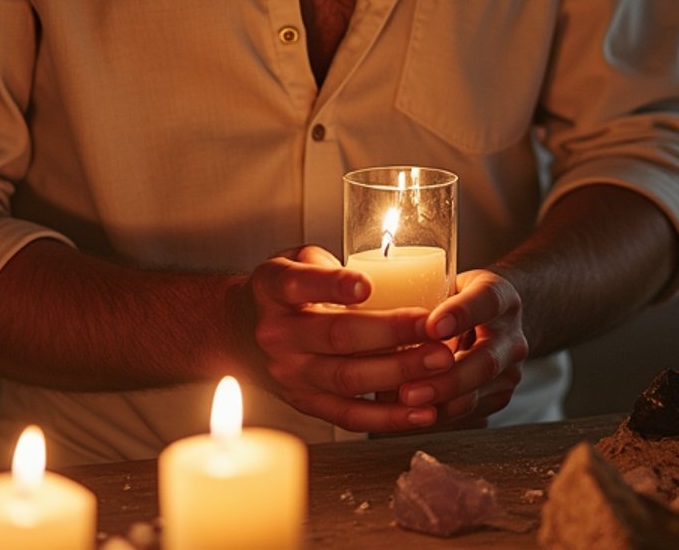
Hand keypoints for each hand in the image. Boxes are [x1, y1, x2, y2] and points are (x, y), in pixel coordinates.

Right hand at [236, 245, 456, 431]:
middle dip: (390, 331)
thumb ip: (329, 266)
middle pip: (336, 336)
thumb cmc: (282, 291)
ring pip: (348, 379)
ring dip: (398, 372)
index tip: (365, 284)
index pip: (299, 284)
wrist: (239, 333)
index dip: (332, 284)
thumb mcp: (293, 261)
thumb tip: (382, 275)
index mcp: (272, 289)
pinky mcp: (305, 403)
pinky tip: (422, 411)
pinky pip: (349, 416)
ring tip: (439, 361)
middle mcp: (278, 334)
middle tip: (431, 326)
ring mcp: (290, 374)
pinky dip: (388, 416)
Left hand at [397, 269, 527, 426]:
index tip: (433, 326)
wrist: (498, 320)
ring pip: (477, 394)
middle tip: (409, 389)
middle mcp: (511, 336)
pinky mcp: (498, 396)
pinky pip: (470, 413)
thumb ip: (423, 291)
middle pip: (485, 361)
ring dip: (440, 403)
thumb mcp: (450, 281)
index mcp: (500, 297)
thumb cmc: (460, 297)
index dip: (461, 314)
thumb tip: (367, 309)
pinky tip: (412, 415)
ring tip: (406, 405)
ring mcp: (509, 371)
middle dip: (446, 378)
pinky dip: (439, 415)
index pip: (486, 301)